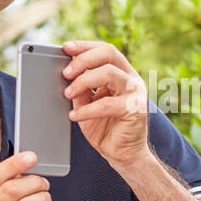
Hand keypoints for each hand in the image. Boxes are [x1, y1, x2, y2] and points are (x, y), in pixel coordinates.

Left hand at [61, 40, 150, 168]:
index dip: (85, 46)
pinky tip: (74, 116)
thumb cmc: (105, 128)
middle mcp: (131, 79)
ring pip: (109, 73)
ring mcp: (135, 93)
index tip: (66, 47)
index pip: (105, 50)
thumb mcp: (87, 103)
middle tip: (65, 73)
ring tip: (68, 94)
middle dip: (83, 60)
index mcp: (122, 73)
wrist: (122, 154)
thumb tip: (65, 75)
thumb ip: (81, 89)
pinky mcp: (135, 110)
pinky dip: (87, 110)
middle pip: (109, 54)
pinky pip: (107, 104)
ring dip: (83, 81)